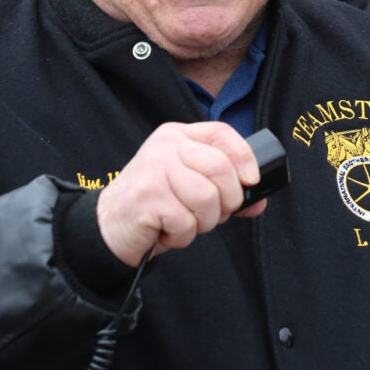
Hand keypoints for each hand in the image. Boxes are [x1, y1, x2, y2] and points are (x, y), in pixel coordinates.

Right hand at [96, 121, 264, 266]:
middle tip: (212, 215)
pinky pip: (187, 221)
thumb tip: (259, 200)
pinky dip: (182, 236)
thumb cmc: (156, 205)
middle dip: (227, 201)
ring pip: (207, 198)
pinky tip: (166, 231)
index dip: (244, 156)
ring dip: (203, 222)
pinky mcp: (147, 196)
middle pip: (221, 168)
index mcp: (178, 136)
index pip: (221, 133)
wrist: (110, 225)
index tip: (252, 181)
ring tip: (183, 223)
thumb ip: (224, 190)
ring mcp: (154, 168)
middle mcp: (165, 145)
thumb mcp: (190, 188)